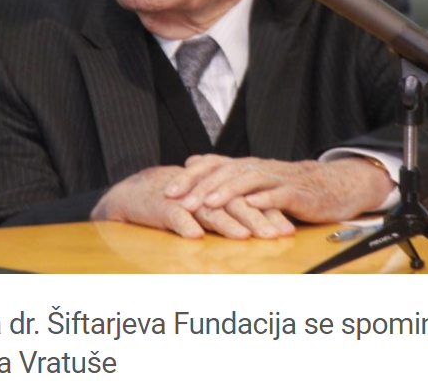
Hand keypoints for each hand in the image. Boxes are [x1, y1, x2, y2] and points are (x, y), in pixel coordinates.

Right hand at [91, 166, 294, 239]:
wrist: (140, 191)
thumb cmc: (182, 203)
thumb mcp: (210, 211)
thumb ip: (233, 218)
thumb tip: (265, 231)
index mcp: (222, 195)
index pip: (251, 203)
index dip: (270, 215)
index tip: (288, 230)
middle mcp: (208, 195)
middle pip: (237, 206)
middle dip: (257, 220)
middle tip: (275, 234)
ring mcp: (187, 200)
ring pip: (210, 211)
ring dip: (227, 224)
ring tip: (243, 236)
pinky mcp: (164, 206)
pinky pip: (176, 216)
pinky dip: (185, 225)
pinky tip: (195, 235)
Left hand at [165, 155, 393, 223]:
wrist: (332, 186)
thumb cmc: (288, 187)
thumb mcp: (253, 179)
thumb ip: (224, 171)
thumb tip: (192, 161)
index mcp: (246, 166)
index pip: (212, 165)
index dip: (189, 177)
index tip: (168, 192)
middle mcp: (258, 168)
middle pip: (226, 172)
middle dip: (201, 186)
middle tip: (181, 201)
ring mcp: (278, 179)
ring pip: (249, 180)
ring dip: (227, 191)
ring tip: (209, 202)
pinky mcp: (298, 193)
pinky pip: (280, 194)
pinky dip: (265, 198)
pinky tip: (252, 205)